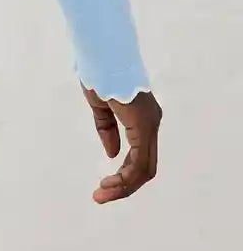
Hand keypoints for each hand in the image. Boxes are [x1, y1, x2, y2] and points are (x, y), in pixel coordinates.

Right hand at [80, 81, 161, 202]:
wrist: (101, 54)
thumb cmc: (99, 72)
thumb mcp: (101, 106)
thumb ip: (108, 129)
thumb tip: (112, 154)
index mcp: (142, 118)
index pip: (140, 156)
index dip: (123, 174)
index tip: (104, 185)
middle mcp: (151, 123)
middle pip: (144, 167)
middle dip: (123, 186)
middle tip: (101, 196)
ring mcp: (149, 125)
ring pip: (143, 169)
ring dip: (123, 186)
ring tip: (101, 195)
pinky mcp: (143, 126)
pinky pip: (138, 161)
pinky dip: (125, 177)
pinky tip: (109, 183)